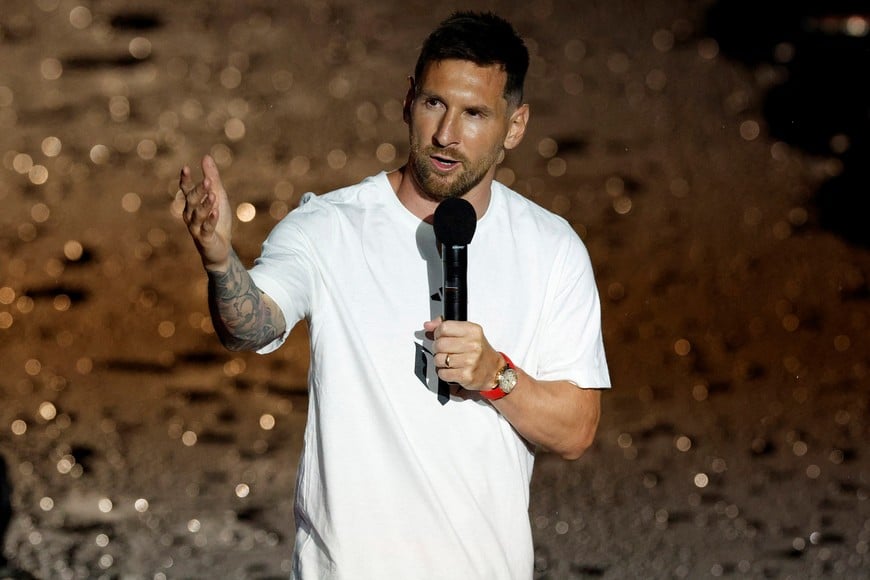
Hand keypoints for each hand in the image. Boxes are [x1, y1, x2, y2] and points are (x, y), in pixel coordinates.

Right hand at [180, 155, 233, 270]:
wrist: (221, 247)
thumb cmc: (217, 219)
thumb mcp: (218, 195)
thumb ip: (212, 178)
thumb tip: (206, 156)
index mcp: (191, 204)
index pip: (185, 190)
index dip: (185, 180)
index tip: (186, 168)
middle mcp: (190, 215)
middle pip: (191, 200)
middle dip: (199, 191)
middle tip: (208, 181)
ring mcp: (196, 228)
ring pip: (197, 214)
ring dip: (205, 205)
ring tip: (213, 196)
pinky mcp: (204, 239)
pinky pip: (206, 228)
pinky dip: (211, 220)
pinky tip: (216, 213)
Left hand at [424, 318, 503, 390]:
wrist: (493, 370)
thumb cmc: (479, 351)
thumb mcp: (467, 333)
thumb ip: (446, 326)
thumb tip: (429, 325)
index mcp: (472, 331)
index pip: (444, 327)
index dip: (438, 333)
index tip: (441, 336)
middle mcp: (473, 345)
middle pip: (439, 344)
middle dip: (438, 349)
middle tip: (444, 350)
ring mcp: (470, 361)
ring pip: (439, 359)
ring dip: (440, 362)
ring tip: (449, 361)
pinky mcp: (466, 375)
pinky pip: (443, 373)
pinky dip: (443, 373)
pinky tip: (452, 369)